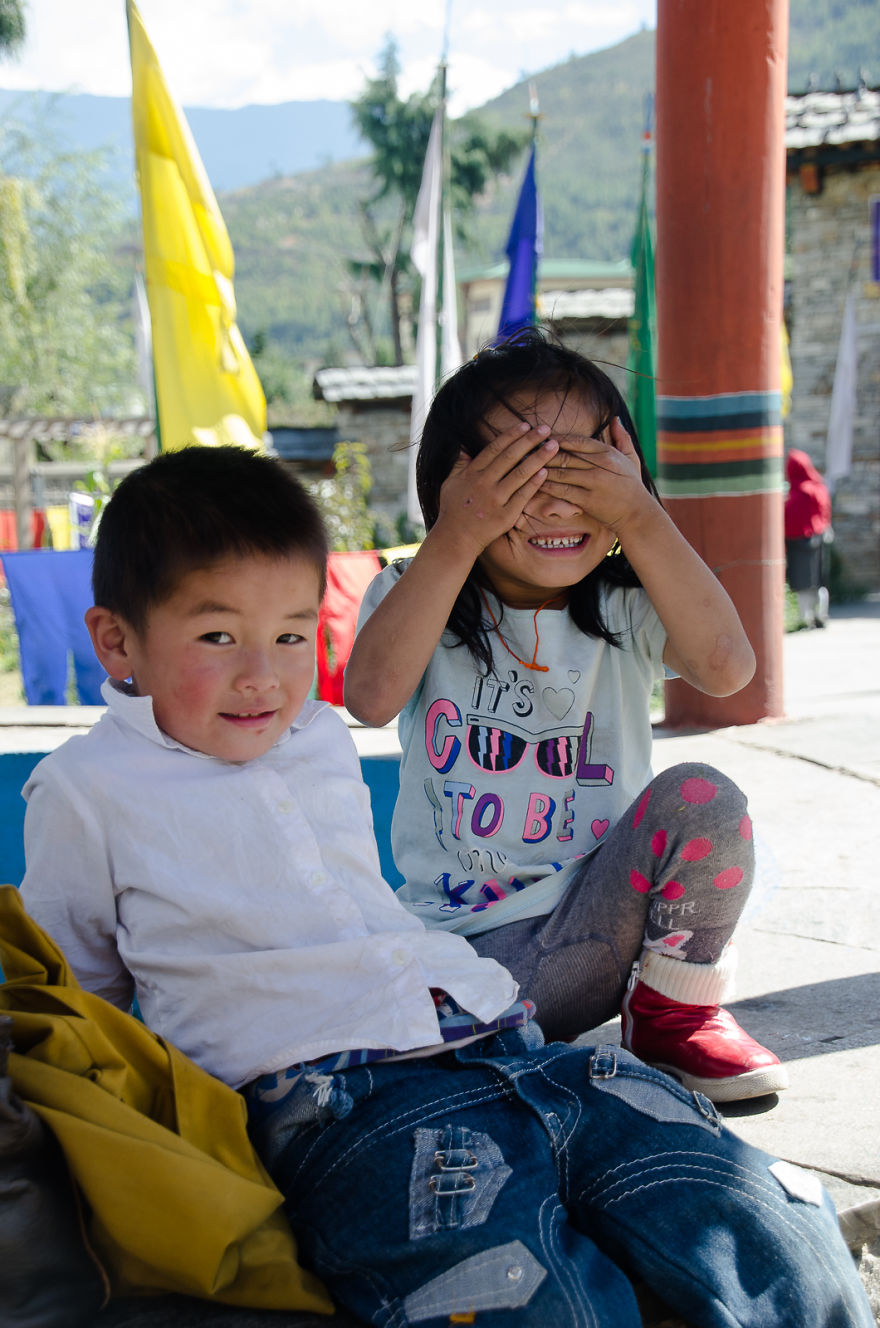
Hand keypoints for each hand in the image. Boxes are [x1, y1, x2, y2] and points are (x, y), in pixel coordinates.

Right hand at [434, 420, 558, 557]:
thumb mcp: (449, 484)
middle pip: (510, 457)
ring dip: (538, 458)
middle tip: (545, 429)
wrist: (455, 539)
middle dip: (529, 440)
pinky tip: (545, 472)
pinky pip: (523, 496)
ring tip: (553, 446)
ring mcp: (496, 499)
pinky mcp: (505, 515)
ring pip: (520, 474)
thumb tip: (464, 449)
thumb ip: (459, 465)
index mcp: (472, 473)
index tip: (525, 425)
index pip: (495, 448)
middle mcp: (484, 483)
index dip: (511, 435)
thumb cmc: (452, 510)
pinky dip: (534, 483)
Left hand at [533, 416, 651, 535]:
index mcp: (608, 453)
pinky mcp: (587, 500)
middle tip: (527, 449)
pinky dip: (547, 486)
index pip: (577, 441)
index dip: (558, 438)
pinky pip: (562, 490)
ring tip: (525, 464)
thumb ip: (622, 437)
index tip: (543, 437)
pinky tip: (534, 483)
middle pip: (566, 454)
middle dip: (545, 452)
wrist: (637, 514)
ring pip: (561, 471)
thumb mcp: (631, 458)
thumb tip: (615, 418)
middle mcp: (600, 465)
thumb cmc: (633, 486)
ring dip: (542, 467)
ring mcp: (593, 483)